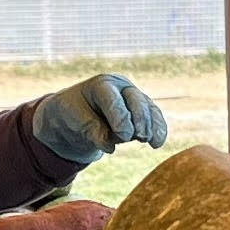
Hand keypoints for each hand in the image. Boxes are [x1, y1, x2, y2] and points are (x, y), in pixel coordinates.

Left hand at [30, 73, 169, 166]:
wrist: (75, 115)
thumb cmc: (72, 113)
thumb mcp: (74, 120)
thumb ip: (91, 129)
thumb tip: (109, 145)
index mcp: (100, 85)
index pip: (113, 99)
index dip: (120, 118)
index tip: (124, 136)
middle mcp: (120, 86)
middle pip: (135, 100)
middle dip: (139, 119)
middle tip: (139, 138)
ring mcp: (132, 96)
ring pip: (147, 108)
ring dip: (151, 126)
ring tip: (151, 142)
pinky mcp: (141, 109)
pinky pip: (154, 116)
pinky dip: (158, 129)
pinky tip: (158, 143)